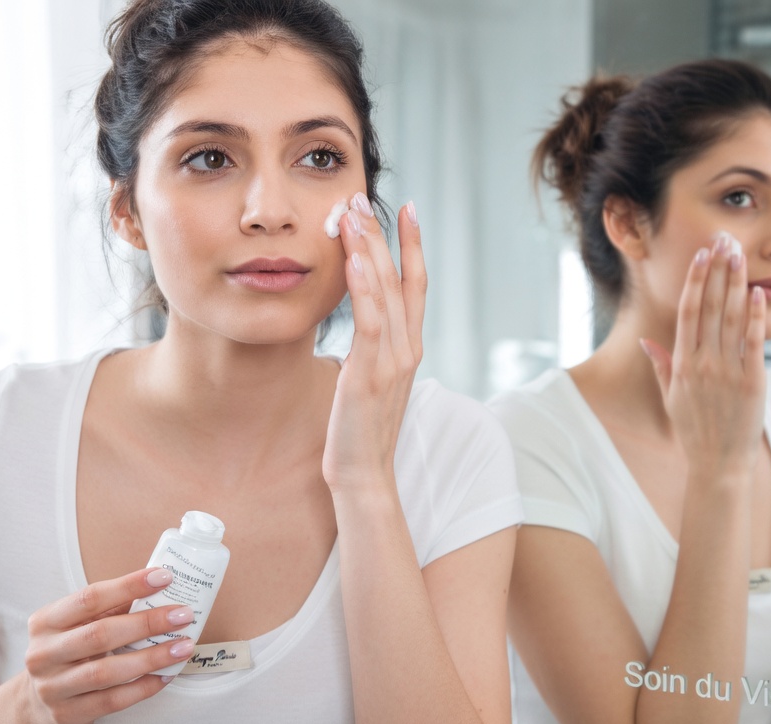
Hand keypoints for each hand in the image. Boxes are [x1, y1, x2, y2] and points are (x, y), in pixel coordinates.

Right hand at [15, 567, 196, 723]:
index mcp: (46, 621)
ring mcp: (52, 687)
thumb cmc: (68, 655)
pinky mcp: (67, 714)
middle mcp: (43, 653)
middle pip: (100, 634)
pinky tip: (166, 676)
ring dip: (152, 658)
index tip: (164, 577)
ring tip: (183, 646)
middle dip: (147, 623)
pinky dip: (143, 687)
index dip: (128, 586)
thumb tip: (160, 589)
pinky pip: (113, 701)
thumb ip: (112, 609)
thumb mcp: (79, 627)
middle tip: (182, 615)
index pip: (90, 598)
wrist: (38, 706)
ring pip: (108, 672)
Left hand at [322, 193, 425, 494]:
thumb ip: (372, 350)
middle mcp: (407, 350)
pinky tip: (355, 262)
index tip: (407, 209)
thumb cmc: (360, 433)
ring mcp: (391, 363)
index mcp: (408, 348)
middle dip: (383, 235)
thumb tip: (360, 325)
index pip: (416, 286)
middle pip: (401, 279)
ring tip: (354, 214)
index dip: (413, 246)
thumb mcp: (370, 380)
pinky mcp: (369, 376)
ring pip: (386, 293)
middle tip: (364, 197)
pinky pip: (370, 325)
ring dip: (370, 250)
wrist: (364, 478)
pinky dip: (366, 290)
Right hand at [640, 232, 767, 477]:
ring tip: (740, 255)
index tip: (702, 255)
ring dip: (737, 283)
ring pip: (733, 318)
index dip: (696, 280)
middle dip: (718, 270)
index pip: (689, 311)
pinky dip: (756, 316)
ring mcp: (729, 371)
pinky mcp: (753, 381)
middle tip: (725, 240)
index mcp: (682, 364)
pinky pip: (754, 342)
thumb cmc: (694, 430)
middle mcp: (703, 363)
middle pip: (711, 306)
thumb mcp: (670, 397)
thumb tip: (646, 340)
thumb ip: (661, 365)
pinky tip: (757, 293)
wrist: (719, 463)